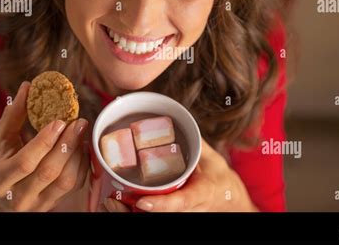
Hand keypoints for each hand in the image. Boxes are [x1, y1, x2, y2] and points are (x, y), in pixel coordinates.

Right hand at [0, 81, 89, 211]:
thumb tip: (28, 86)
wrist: (0, 201)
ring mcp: (38, 204)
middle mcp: (18, 197)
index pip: (25, 162)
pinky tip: (82, 147)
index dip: (44, 141)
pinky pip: (75, 185)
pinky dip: (82, 164)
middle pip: (49, 171)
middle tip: (79, 122)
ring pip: (66, 181)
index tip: (60, 121)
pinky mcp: (54, 204)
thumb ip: (13, 116)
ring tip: (81, 132)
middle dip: (68, 144)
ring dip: (78, 153)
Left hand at [103, 139, 256, 211]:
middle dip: (135, 211)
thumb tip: (178, 119)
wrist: (230, 203)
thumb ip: (195, 142)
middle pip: (161, 214)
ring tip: (109, 204)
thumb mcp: (212, 159)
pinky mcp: (173, 216)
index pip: (181, 202)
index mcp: (200, 193)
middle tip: (112, 203)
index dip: (161, 204)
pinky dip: (136, 212)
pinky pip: (154, 216)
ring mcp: (180, 216)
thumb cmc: (220, 180)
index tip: (142, 202)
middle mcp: (189, 210)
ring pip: (154, 219)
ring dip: (131, 213)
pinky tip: (117, 205)